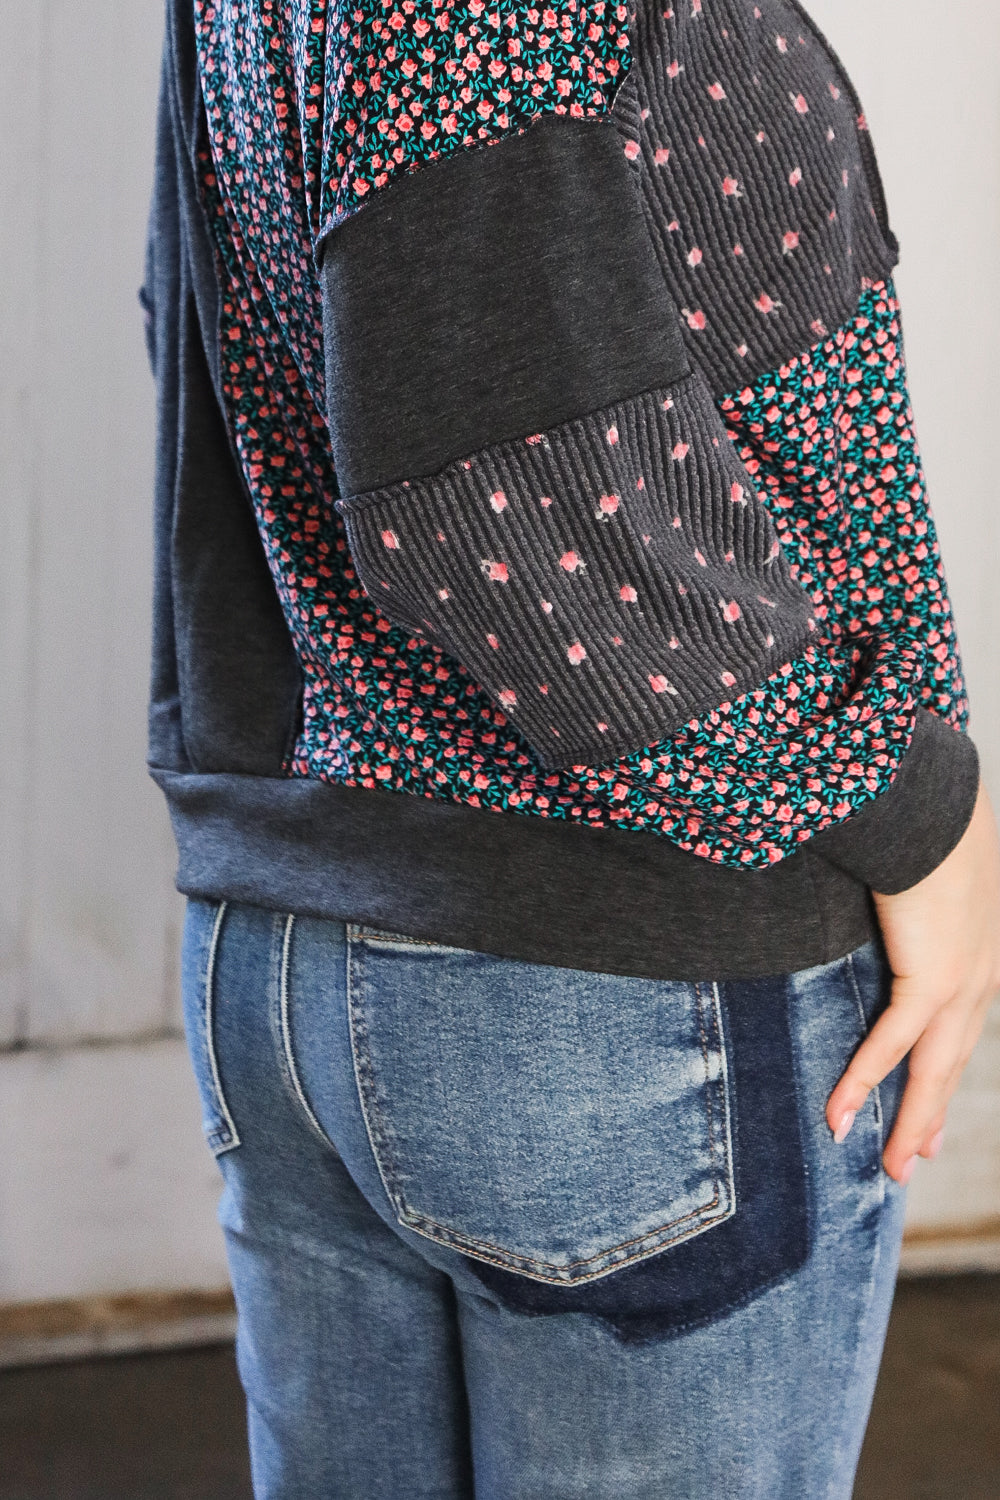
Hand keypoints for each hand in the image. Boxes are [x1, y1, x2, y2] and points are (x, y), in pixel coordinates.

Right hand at [826, 776, 999, 1183]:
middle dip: (928, 1113)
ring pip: (932, 1069)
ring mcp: (964, 982)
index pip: (962, 1023)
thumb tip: (878, 884)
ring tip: (888, 1166)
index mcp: (986, 947)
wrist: (930, 803)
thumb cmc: (920, 815)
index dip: (943, 1068)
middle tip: (910, 1156)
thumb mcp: (923, 859)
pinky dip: (863, 1081)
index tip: (928, 1106)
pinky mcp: (933, 980)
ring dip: (907, 1120)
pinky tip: (840, 1115)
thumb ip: (908, 885)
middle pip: (953, 1058)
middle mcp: (984, 973)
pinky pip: (892, 1045)